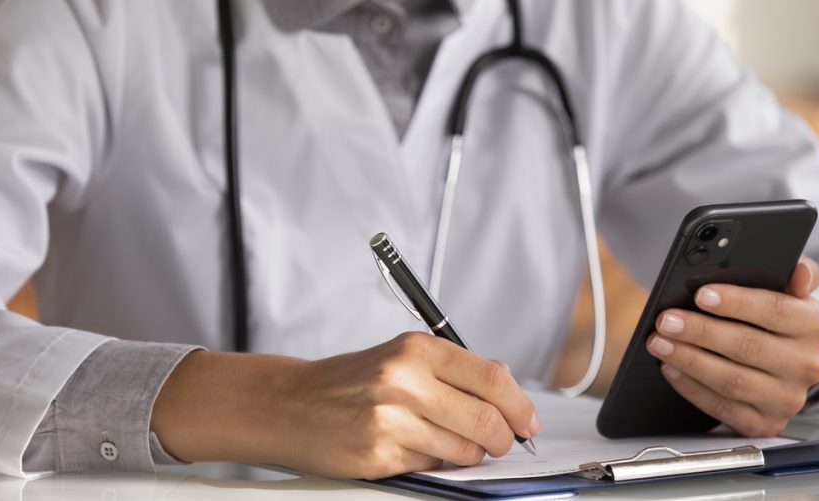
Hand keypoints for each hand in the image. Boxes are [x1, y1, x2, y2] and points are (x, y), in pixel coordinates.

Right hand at [152, 332, 538, 479]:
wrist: (291, 403)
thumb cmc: (351, 381)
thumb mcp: (402, 356)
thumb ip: (454, 371)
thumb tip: (508, 393)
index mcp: (416, 349)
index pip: (492, 378)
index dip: (520, 405)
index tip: (527, 420)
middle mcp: (404, 380)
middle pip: (487, 420)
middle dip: (503, 439)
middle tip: (501, 442)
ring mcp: (390, 420)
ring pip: (463, 452)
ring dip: (468, 455)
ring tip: (448, 443)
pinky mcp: (379, 455)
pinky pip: (431, 469)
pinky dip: (435, 465)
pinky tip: (416, 450)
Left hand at [646, 256, 818, 436]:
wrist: (787, 364)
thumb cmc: (778, 319)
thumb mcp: (790, 292)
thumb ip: (796, 272)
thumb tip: (799, 270)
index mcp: (816, 325)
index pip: (775, 310)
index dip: (736, 302)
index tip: (700, 295)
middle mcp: (807, 365)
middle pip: (748, 347)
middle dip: (700, 332)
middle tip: (666, 320)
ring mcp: (788, 398)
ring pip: (733, 380)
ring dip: (689, 360)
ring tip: (659, 342)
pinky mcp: (765, 423)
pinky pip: (723, 408)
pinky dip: (692, 388)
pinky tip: (671, 369)